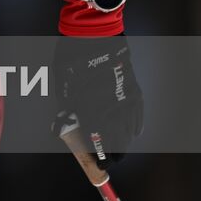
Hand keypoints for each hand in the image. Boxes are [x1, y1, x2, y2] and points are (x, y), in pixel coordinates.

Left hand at [52, 33, 143, 166]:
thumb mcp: (63, 85)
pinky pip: (138, 116)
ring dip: (124, 140)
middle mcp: (112, 108)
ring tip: (119, 148)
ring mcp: (126, 100)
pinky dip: (135, 126)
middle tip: (111, 159)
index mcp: (92, 108)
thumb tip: (69, 125)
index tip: (101, 165)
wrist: (95, 35)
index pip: (99, 141)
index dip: (101, 156)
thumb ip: (68, 108)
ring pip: (129, 130)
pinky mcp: (134, 90)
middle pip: (118, 140)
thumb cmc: (72, 60)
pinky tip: (132, 132)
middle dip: (114, 152)